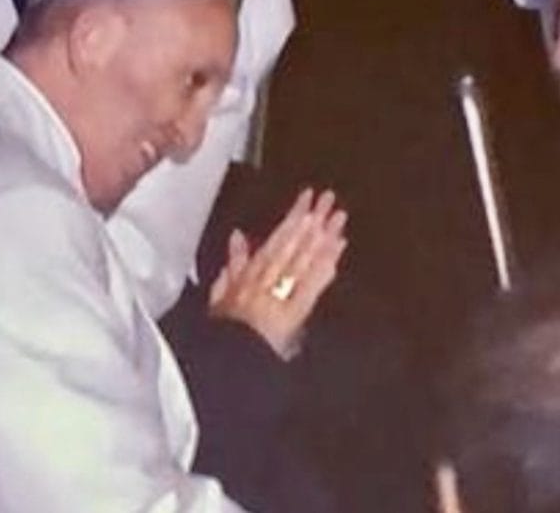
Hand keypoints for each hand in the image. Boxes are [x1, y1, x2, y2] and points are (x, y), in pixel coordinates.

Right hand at [208, 188, 348, 359]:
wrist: (225, 361)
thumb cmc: (223, 331)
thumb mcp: (220, 296)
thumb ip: (232, 264)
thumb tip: (238, 235)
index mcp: (249, 274)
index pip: (276, 240)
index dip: (293, 216)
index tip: (307, 198)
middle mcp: (266, 279)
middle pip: (293, 244)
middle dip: (312, 219)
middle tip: (329, 198)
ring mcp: (280, 294)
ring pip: (303, 259)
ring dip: (322, 236)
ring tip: (338, 217)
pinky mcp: (293, 312)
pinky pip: (311, 284)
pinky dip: (325, 265)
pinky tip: (339, 248)